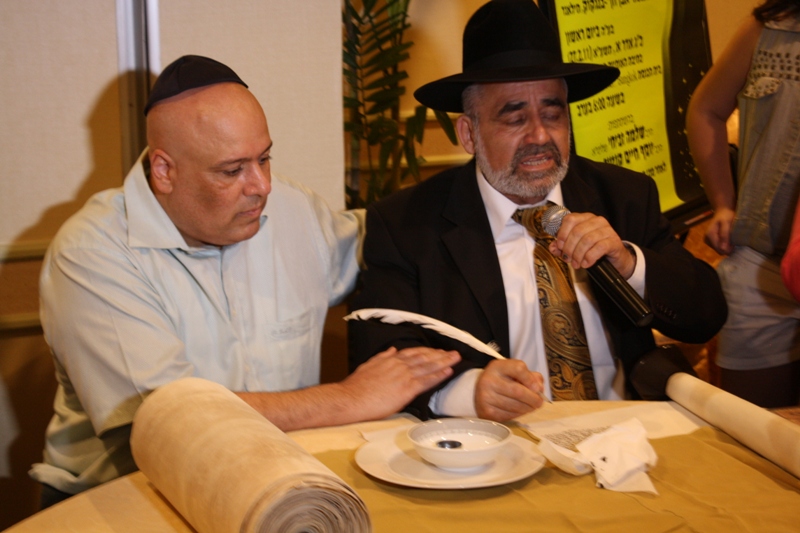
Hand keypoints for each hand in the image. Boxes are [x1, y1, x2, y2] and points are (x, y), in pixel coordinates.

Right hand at [341, 347, 459, 419]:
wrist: (350, 398)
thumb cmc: (356, 386)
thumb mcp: (368, 365)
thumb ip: (382, 357)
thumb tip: (392, 350)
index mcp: (390, 360)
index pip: (413, 353)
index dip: (427, 351)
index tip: (437, 351)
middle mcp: (399, 365)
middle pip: (424, 357)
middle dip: (440, 354)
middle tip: (453, 353)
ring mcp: (404, 376)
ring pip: (429, 366)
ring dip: (444, 361)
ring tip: (456, 358)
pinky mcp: (407, 389)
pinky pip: (427, 380)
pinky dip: (439, 375)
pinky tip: (448, 372)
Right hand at [474, 359, 544, 420]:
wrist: (478, 393)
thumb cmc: (501, 381)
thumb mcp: (513, 372)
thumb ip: (530, 376)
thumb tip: (539, 389)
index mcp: (497, 367)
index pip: (518, 369)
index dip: (531, 379)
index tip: (538, 387)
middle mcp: (489, 380)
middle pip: (518, 391)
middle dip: (533, 398)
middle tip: (539, 402)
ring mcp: (486, 397)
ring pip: (515, 406)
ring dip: (528, 408)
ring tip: (530, 406)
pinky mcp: (487, 412)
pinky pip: (510, 415)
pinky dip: (519, 414)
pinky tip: (519, 410)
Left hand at [548, 212, 635, 278]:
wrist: (614, 259)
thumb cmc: (593, 250)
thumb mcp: (576, 247)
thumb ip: (562, 246)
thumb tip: (553, 248)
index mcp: (585, 218)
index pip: (570, 220)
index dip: (562, 234)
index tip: (559, 247)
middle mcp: (597, 221)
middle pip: (577, 231)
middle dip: (569, 248)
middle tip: (567, 259)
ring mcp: (607, 230)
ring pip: (587, 240)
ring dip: (578, 255)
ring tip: (576, 264)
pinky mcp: (614, 241)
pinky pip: (599, 248)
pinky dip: (589, 257)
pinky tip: (586, 264)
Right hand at [704, 208, 734, 254]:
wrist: (723, 211)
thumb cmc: (726, 216)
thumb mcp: (727, 224)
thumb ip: (724, 235)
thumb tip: (723, 249)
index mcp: (710, 235)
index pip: (719, 249)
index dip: (729, 248)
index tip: (735, 243)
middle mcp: (707, 239)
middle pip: (719, 251)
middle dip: (728, 248)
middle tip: (734, 240)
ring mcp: (708, 241)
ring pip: (719, 250)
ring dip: (727, 246)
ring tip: (731, 239)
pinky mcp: (710, 241)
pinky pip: (719, 247)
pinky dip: (725, 245)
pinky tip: (728, 239)